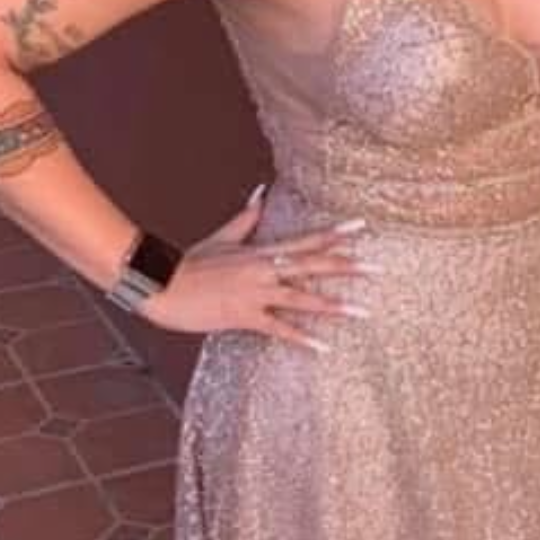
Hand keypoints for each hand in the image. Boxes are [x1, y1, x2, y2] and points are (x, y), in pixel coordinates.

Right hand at [145, 192, 369, 350]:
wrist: (161, 283)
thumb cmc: (189, 262)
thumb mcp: (221, 237)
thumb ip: (247, 218)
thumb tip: (260, 192)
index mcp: (262, 251)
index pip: (307, 239)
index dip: (336, 233)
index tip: (362, 226)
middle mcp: (264, 269)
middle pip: (313, 264)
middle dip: (347, 266)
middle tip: (378, 267)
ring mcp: (256, 293)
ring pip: (303, 298)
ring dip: (334, 305)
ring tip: (363, 312)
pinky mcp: (244, 316)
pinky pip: (279, 329)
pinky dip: (302, 338)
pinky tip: (323, 347)